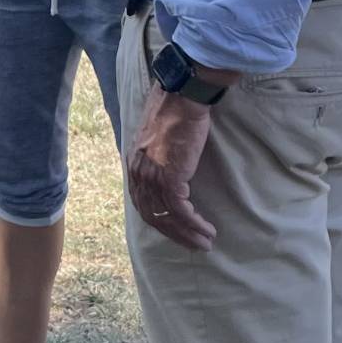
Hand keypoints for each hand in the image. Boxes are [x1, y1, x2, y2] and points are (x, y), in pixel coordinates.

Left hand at [127, 83, 216, 249]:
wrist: (181, 98)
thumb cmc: (174, 111)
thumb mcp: (158, 136)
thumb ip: (157, 152)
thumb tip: (168, 160)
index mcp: (134, 165)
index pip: (142, 203)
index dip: (160, 220)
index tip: (176, 231)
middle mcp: (139, 174)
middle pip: (153, 216)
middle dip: (174, 234)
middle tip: (194, 244)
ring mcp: (152, 177)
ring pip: (167, 217)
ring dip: (188, 234)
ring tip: (205, 243)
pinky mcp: (170, 178)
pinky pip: (181, 210)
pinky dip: (194, 224)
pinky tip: (207, 230)